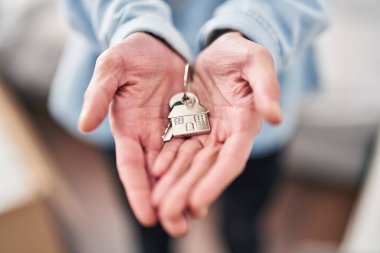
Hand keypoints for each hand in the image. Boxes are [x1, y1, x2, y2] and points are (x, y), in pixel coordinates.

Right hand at [78, 33, 185, 225]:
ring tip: (195, 215)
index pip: (131, 166)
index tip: (147, 216)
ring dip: (186, 192)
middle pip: (155, 176)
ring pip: (178, 168)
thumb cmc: (129, 54)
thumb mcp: (112, 67)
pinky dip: (201, 169)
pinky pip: (196, 150)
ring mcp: (169, 133)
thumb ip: (99, 94)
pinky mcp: (189, 124)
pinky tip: (210, 186)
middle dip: (165, 201)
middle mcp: (148, 137)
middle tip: (177, 227)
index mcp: (127, 128)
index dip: (138, 190)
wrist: (156, 45)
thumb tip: (84, 125)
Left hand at [151, 31, 281, 235]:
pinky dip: (165, 165)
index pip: (232, 159)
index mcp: (245, 123)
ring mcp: (207, 132)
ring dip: (174, 186)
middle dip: (188, 193)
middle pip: (207, 170)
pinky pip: (176, 149)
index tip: (197, 202)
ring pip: (189, 164)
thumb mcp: (256, 61)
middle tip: (170, 216)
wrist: (221, 49)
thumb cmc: (242, 53)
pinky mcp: (189, 126)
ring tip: (158, 207)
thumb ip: (266, 86)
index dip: (216, 181)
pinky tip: (153, 178)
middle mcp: (226, 135)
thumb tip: (275, 116)